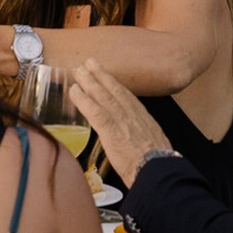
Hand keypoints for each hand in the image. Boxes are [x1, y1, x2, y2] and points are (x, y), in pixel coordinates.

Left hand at [69, 60, 173, 187]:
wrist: (158, 170)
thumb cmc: (157, 164)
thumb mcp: (155, 145)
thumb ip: (143, 140)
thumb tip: (138, 143)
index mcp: (143, 118)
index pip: (126, 97)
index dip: (114, 85)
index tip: (106, 75)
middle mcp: (132, 115)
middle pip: (114, 91)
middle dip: (101, 75)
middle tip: (89, 62)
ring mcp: (121, 121)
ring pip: (103, 96)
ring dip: (90, 82)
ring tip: (79, 71)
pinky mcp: (111, 130)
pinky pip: (94, 111)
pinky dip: (83, 100)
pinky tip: (74, 92)